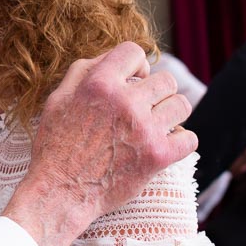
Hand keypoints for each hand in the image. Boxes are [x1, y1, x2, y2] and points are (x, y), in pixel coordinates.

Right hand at [4, 42, 195, 245]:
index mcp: (99, 84)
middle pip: (165, 79)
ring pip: (181, 105)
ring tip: (158, 123)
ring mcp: (144, 129)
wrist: (60, 193)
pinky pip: (190, 138)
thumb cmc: (55, 146)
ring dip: (171, 113)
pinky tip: (167, 144)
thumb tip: (109, 58)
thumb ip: (82, 73)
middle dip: (156, 91)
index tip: (134, 79)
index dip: (136, 64)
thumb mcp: (57, 99)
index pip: (134, 52)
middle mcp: (125, 102)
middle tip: (145, 106)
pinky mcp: (157, 156)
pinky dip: (181, 142)